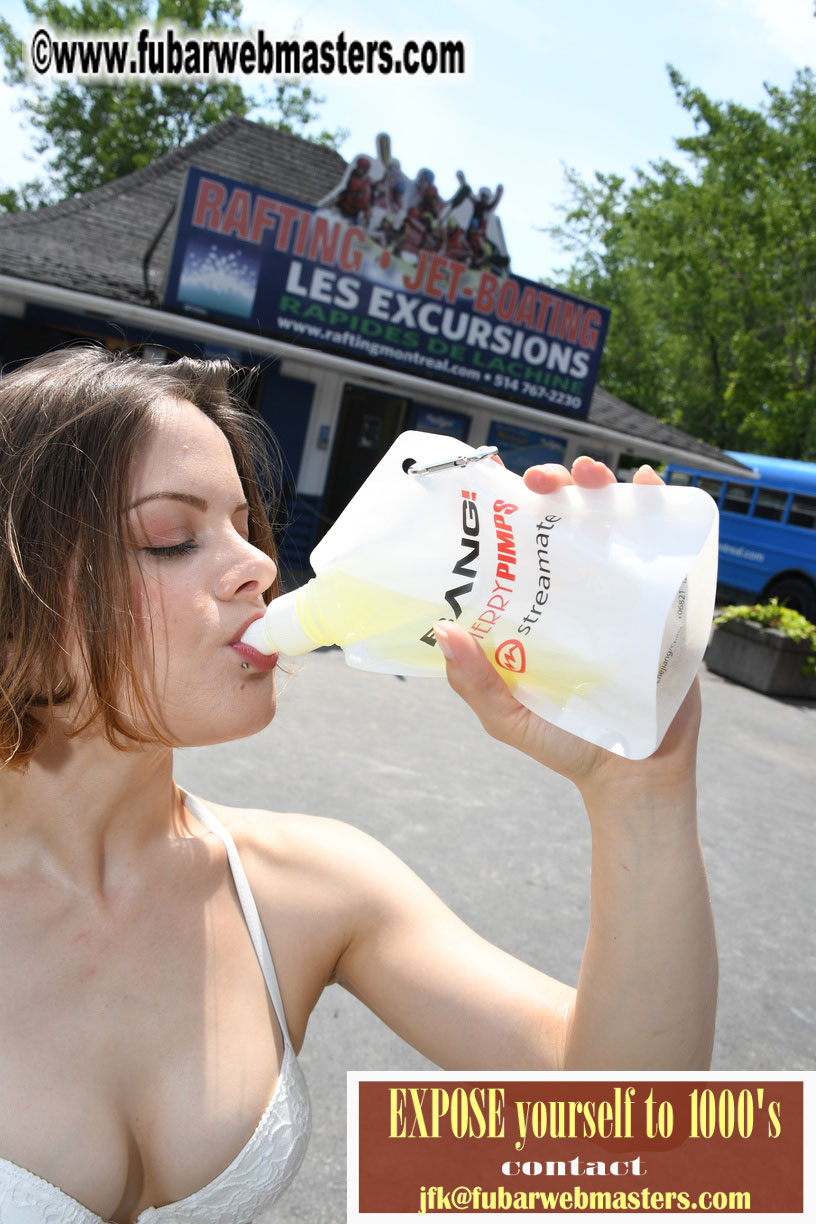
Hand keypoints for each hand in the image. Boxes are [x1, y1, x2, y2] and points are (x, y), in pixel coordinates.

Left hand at [434, 458, 701, 801]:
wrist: (636, 776)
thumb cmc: (565, 744)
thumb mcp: (508, 717)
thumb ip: (475, 683)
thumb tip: (446, 630)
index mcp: (535, 609)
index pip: (516, 546)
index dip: (505, 508)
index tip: (491, 477)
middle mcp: (575, 591)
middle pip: (563, 520)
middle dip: (553, 485)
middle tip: (540, 481)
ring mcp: (621, 592)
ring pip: (611, 521)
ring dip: (601, 484)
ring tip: (590, 473)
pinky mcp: (664, 603)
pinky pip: (664, 545)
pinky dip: (658, 507)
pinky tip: (648, 484)